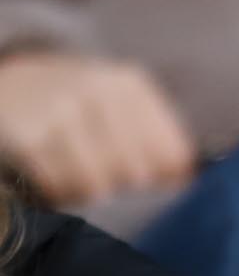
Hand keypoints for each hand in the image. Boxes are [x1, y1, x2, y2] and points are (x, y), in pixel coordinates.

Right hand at [0, 50, 196, 206]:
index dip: (164, 176)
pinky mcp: (28, 137)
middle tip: (104, 173)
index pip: (173, 153)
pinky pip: (61, 187)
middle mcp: (97, 91)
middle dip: (123, 182)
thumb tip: (183, 178)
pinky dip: (59, 192)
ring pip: (98, 184)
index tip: (149, 177)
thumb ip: (158, 138)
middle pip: (137, 172)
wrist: (4, 85)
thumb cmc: (71, 103)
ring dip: (88, 191)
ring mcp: (60, 112)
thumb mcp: (117, 103)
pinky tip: (53, 176)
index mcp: (129, 84)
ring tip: (77, 175)